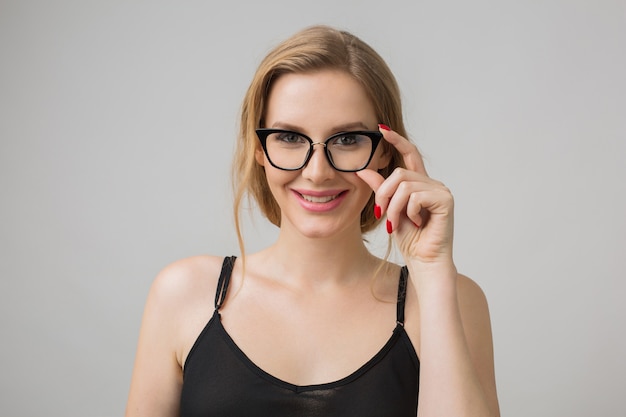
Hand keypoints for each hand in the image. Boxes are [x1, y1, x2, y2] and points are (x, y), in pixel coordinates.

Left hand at [357, 126, 454, 264]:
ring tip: (396, 223)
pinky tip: (416, 223)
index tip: (381, 129)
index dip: (397, 140)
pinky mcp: (445, 200)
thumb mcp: (389, 210)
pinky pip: (415, 196)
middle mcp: (431, 184)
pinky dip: (408, 212)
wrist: (423, 262)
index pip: (409, 154)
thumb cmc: (410, 239)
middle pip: (399, 173)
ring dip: (394, 207)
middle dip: (384, 194)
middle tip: (381, 213)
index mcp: (419, 184)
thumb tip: (363, 169)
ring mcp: (440, 191)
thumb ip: (380, 188)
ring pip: (404, 186)